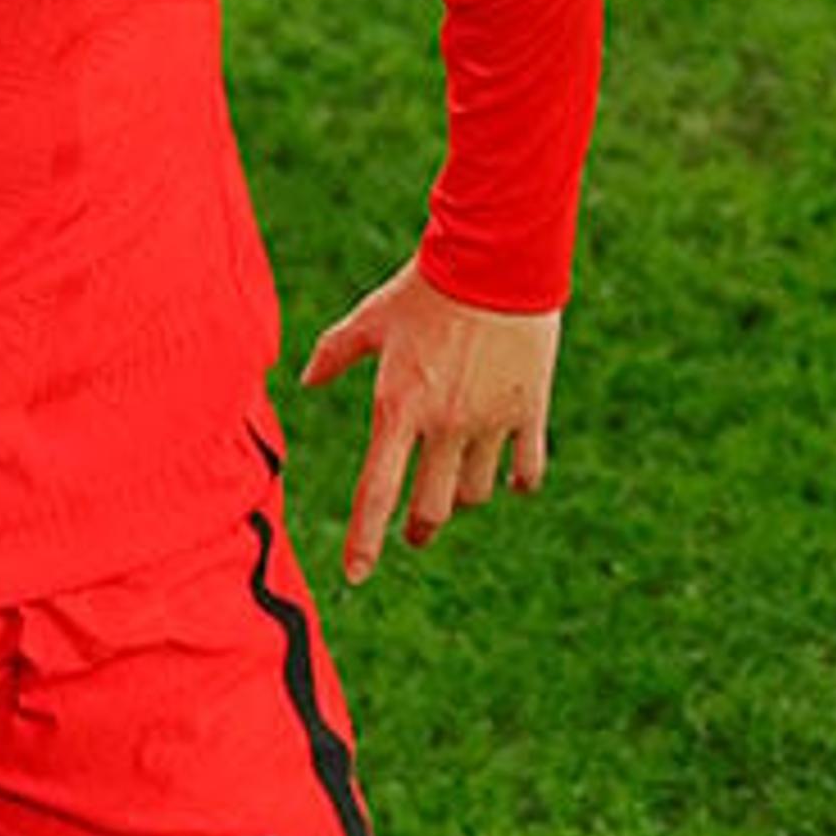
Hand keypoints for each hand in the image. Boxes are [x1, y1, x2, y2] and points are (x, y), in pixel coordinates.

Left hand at [302, 258, 559, 584]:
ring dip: (464, 496)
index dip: (364, 541)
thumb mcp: (373, 318)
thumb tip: (306, 380)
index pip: (375, 493)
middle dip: (420, 527)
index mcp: (397, 408)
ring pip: (476, 492)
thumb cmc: (426, 286)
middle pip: (431, 509)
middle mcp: (443, 426)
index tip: (356, 576)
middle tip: (417, 531)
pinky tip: (512, 481)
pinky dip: (518, 481)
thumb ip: (335, 353)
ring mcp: (490, 422)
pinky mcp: (530, 410)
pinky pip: (527, 468)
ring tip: (457, 484)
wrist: (496, 258)